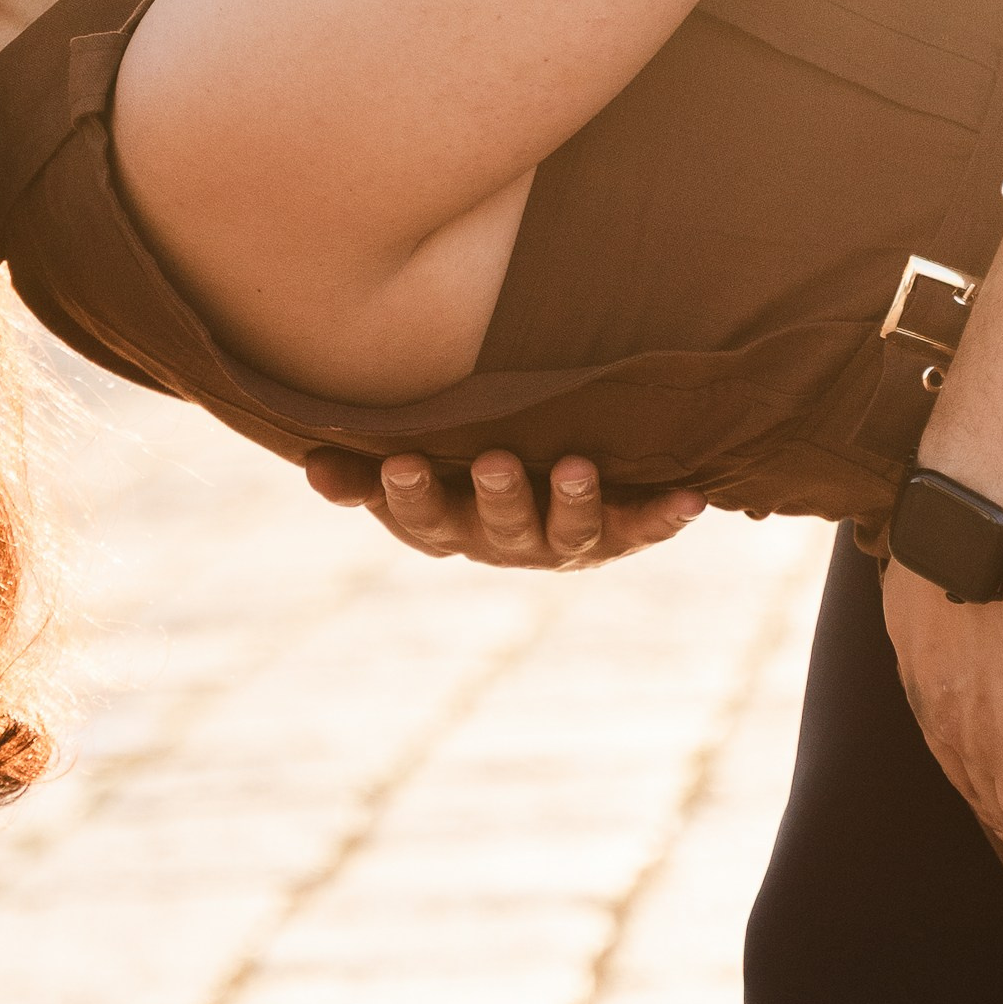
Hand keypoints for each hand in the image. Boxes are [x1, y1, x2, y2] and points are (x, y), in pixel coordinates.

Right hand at [303, 447, 704, 570]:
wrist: (555, 489)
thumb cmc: (462, 474)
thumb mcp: (414, 474)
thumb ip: (365, 474)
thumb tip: (310, 465)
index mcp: (453, 528)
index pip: (423, 520)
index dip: (412, 498)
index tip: (403, 464)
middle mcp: (509, 542)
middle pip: (500, 528)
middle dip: (499, 497)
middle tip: (496, 462)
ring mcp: (566, 540)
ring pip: (571, 533)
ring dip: (575, 502)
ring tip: (578, 469)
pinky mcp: (621, 532)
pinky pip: (644, 527)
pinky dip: (666, 516)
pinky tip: (692, 499)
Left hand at [879, 557, 1002, 928]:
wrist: (991, 520)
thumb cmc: (960, 524)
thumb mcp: (918, 572)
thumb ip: (929, 598)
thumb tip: (927, 583)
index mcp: (930, 688)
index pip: (959, 757)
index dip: (982, 792)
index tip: (1000, 818)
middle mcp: (956, 729)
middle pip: (989, 803)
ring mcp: (998, 745)